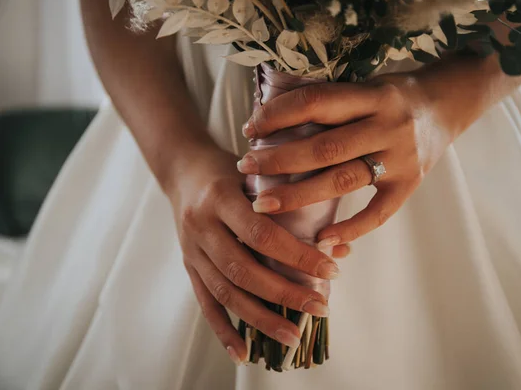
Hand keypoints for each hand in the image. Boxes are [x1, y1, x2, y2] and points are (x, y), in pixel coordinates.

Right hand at [167, 145, 345, 363]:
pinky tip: (244, 353)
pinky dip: (224, 331)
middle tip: (320, 308)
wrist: (182, 167)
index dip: (297, 256)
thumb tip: (338, 247)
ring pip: (225, 292)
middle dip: (284, 294)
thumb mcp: (259, 174)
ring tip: (293, 337)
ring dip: (260, 319)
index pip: (262, 234)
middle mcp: (201, 227)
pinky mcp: (189, 266)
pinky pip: (205, 303)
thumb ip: (293, 206)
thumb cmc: (231, 169)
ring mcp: (191, 250)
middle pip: (243, 270)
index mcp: (220, 198)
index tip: (331, 271)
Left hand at [236, 74, 455, 248]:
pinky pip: (379, 213)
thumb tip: (273, 120)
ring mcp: (402, 158)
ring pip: (343, 180)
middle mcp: (388, 125)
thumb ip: (331, 102)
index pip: (316, 101)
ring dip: (300, 195)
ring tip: (265, 204)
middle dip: (279, 160)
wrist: (448, 103)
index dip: (279, 115)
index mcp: (373, 94)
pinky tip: (322, 240)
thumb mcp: (366, 85)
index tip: (250, 128)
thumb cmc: (395, 94)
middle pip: (325, 147)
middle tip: (247, 168)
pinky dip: (350, 229)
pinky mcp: (411, 185)